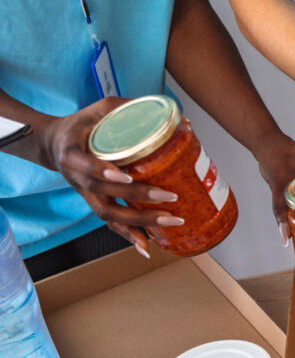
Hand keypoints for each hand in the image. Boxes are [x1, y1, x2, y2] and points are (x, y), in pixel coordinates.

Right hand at [36, 97, 183, 256]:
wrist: (54, 145)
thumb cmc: (82, 125)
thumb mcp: (100, 109)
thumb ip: (130, 108)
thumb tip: (178, 119)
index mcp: (72, 154)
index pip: (85, 166)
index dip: (103, 172)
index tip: (126, 176)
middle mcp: (77, 179)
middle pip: (105, 195)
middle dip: (138, 198)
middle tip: (170, 197)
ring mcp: (86, 195)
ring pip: (109, 214)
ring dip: (140, 222)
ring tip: (170, 222)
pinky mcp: (95, 204)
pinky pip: (111, 224)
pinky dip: (129, 237)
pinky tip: (148, 248)